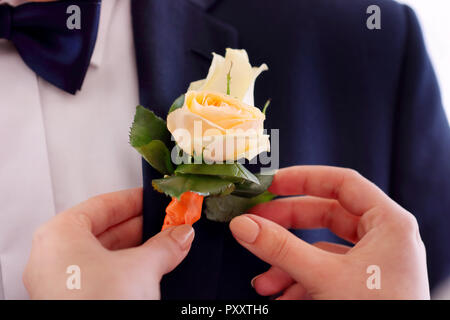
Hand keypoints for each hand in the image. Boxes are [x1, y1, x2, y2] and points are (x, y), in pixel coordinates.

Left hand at [23, 188, 193, 298]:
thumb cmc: (97, 305)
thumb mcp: (142, 268)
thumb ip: (164, 245)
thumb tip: (180, 235)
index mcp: (59, 236)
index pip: (102, 205)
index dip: (133, 201)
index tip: (152, 200)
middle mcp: (53, 258)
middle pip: (103, 230)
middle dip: (140, 227)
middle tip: (165, 224)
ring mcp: (60, 283)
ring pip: (102, 255)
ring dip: (135, 250)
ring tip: (164, 246)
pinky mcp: (72, 301)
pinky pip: (100, 275)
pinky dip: (125, 270)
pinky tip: (149, 270)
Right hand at [230, 166, 429, 299]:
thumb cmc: (379, 313)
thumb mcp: (324, 278)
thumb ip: (281, 248)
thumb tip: (244, 225)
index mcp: (389, 223)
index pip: (342, 182)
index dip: (304, 178)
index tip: (272, 184)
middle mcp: (384, 238)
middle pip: (326, 215)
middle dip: (287, 224)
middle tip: (257, 223)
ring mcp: (374, 262)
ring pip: (321, 248)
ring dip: (288, 262)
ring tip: (264, 280)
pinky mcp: (363, 283)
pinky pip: (326, 272)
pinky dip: (300, 282)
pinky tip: (281, 296)